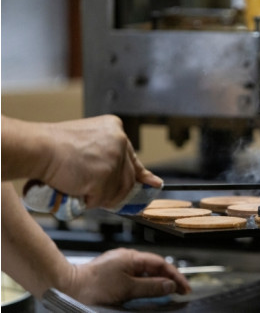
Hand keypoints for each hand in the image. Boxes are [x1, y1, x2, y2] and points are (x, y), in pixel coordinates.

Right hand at [40, 115, 162, 208]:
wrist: (37, 147)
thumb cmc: (54, 147)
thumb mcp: (89, 145)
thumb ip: (109, 158)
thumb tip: (135, 177)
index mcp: (115, 130)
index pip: (134, 158)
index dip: (142, 175)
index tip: (153, 184)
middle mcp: (120, 141)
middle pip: (128, 178)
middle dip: (116, 191)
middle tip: (101, 196)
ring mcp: (114, 158)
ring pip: (118, 191)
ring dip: (100, 197)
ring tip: (81, 188)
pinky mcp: (105, 175)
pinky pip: (103, 199)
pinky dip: (89, 200)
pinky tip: (77, 189)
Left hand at [67, 248, 190, 304]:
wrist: (67, 288)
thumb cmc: (93, 287)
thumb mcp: (127, 289)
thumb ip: (150, 287)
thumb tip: (169, 285)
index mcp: (132, 257)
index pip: (161, 264)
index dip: (175, 276)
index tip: (185, 288)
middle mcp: (127, 257)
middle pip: (154, 267)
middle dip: (169, 279)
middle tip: (180, 292)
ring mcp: (119, 263)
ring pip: (145, 271)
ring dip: (157, 282)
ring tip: (167, 294)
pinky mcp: (113, 271)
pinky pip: (135, 275)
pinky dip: (145, 283)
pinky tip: (147, 291)